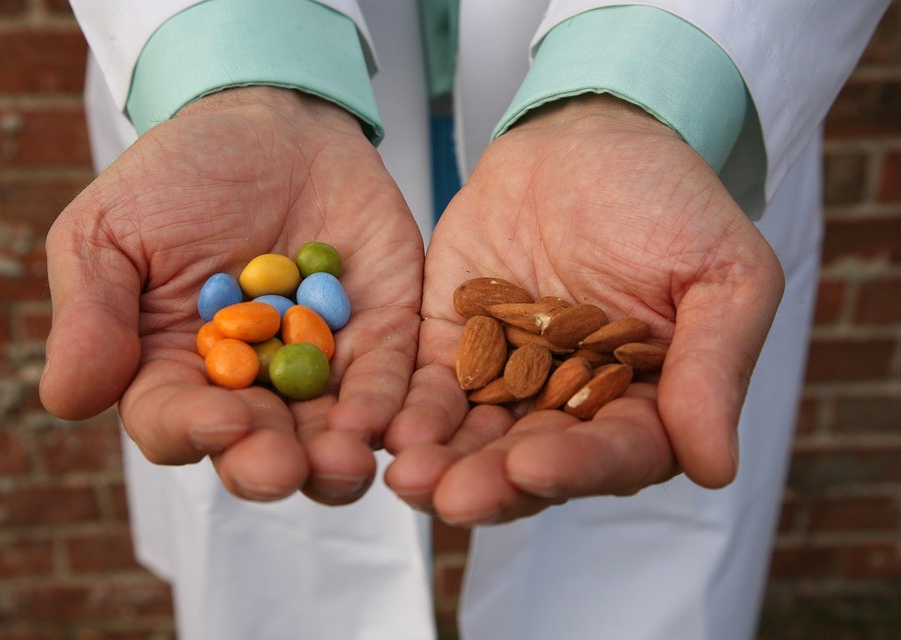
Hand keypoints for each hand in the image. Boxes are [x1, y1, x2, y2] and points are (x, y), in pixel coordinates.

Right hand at [40, 87, 423, 504]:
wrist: (269, 124)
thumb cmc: (178, 178)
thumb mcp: (111, 233)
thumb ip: (92, 313)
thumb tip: (70, 399)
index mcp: (175, 373)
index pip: (176, 423)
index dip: (194, 431)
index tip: (219, 420)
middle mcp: (251, 388)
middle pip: (258, 447)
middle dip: (269, 463)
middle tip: (285, 468)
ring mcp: (320, 368)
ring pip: (330, 434)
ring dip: (336, 458)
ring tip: (345, 462)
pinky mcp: (381, 338)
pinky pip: (387, 379)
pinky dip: (387, 400)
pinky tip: (384, 416)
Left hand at [385, 95, 782, 524]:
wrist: (587, 137)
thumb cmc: (669, 199)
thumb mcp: (721, 273)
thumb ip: (713, 365)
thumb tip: (715, 468)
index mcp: (647, 401)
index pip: (616, 452)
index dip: (577, 467)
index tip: (533, 467)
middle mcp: (575, 406)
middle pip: (535, 461)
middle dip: (492, 483)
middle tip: (449, 498)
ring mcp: (512, 378)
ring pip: (476, 437)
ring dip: (443, 461)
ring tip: (407, 476)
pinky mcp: (456, 346)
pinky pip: (431, 385)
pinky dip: (412, 408)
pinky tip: (387, 427)